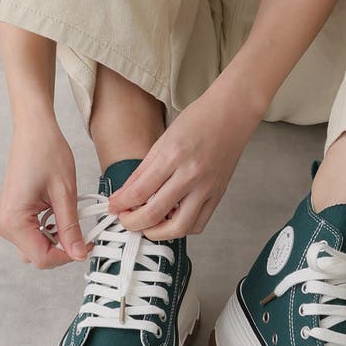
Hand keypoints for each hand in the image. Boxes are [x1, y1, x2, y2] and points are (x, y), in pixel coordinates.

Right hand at [0, 119, 89, 267]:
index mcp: (14, 221)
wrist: (34, 130)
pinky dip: (49, 230)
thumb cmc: (47, 153)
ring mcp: (6, 220)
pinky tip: (59, 213)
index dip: (69, 256)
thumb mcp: (65, 193)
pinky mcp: (12, 215)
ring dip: (56, 239)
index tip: (87, 245)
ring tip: (71, 217)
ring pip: (35, 247)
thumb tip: (79, 254)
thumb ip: (71, 227)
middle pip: (38, 256)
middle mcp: (4, 225)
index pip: (43, 258)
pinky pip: (31, 234)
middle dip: (63, 248)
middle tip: (83, 232)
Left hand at [107, 84, 261, 239]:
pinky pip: (198, 224)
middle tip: (126, 219)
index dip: (121, 204)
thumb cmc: (199, 120)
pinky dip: (182, 228)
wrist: (232, 113)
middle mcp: (191, 174)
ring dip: (158, 232)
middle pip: (155, 213)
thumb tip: (124, 195)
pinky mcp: (218, 194)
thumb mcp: (163, 141)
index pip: (139, 191)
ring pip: (179, 227)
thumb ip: (142, 171)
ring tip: (148, 224)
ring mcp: (207, 187)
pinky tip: (172, 218)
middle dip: (133, 223)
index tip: (113, 207)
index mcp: (173, 156)